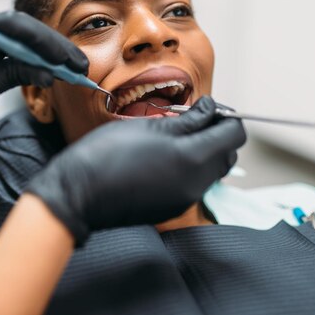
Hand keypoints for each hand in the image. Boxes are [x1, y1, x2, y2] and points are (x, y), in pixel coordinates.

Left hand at [0, 11, 87, 156]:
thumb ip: (11, 76)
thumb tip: (49, 75)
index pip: (11, 25)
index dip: (42, 40)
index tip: (63, 57)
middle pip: (23, 31)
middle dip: (53, 47)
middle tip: (78, 64)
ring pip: (24, 42)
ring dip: (50, 55)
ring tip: (75, 70)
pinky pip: (18, 55)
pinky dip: (38, 64)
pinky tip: (57, 73)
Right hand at [25, 96, 246, 245]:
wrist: (79, 193)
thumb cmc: (109, 153)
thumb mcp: (151, 126)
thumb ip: (189, 120)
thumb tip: (210, 109)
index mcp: (194, 158)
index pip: (234, 135)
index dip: (225, 116)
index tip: (206, 108)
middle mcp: (196, 183)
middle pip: (227, 154)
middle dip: (218, 134)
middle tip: (192, 118)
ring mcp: (185, 198)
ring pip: (213, 171)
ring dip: (205, 151)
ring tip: (176, 136)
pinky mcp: (173, 207)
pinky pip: (195, 184)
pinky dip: (191, 167)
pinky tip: (165, 156)